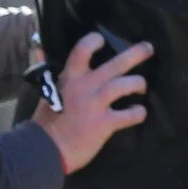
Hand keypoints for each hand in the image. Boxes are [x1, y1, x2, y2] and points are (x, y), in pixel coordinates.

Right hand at [31, 34, 151, 173]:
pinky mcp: (105, 124)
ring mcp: (96, 104)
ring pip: (126, 85)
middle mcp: (85, 86)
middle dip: (135, 54)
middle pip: (116, 64)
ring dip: (138, 84)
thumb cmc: (44, 121)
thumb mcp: (45, 89)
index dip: (94, 41)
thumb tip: (39, 47)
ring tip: (142, 87)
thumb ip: (46, 68)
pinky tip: (140, 112)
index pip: (82, 50)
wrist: (45, 149)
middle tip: (148, 48)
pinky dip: (138, 113)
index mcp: (69, 77)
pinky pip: (129, 115)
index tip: (101, 40)